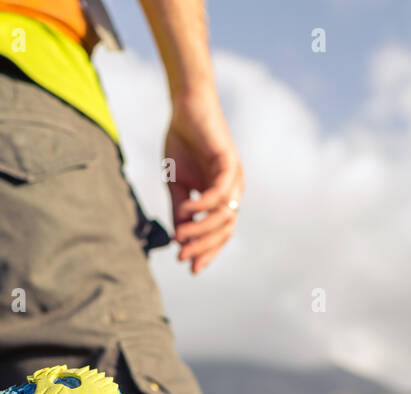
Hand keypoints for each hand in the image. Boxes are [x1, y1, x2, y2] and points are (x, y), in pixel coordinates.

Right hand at [163, 92, 243, 273]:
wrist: (185, 108)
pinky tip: (186, 210)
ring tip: (181, 237)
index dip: (207, 251)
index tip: (190, 268)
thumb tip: (179, 238)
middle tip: (183, 257)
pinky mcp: (229, 162)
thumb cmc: (182, 143)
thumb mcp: (177, 184)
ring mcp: (234, 177)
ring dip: (202, 230)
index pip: (221, 233)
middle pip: (225, 230)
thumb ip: (180, 210)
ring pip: (224, 215)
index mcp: (222, 197)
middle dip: (204, 247)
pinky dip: (203, 205)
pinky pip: (220, 193)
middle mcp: (233, 190)